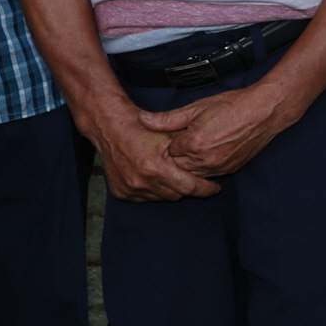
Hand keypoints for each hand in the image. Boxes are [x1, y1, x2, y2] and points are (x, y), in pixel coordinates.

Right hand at [72, 91, 217, 201]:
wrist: (110, 128)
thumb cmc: (141, 128)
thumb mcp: (171, 134)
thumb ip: (190, 150)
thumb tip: (212, 161)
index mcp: (155, 168)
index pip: (189, 187)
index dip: (205, 189)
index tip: (215, 188)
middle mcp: (141, 182)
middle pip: (176, 194)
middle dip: (187, 187)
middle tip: (195, 178)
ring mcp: (129, 189)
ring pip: (162, 197)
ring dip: (170, 189)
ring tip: (173, 175)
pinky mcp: (121, 193)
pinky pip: (146, 198)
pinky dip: (154, 190)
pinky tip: (156, 178)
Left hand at [142, 76, 306, 177]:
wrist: (265, 111)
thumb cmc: (233, 105)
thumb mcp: (197, 107)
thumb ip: (168, 118)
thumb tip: (143, 119)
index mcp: (192, 144)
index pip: (166, 151)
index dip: (167, 142)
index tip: (169, 135)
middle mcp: (203, 160)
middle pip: (177, 166)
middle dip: (175, 156)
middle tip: (180, 141)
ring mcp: (217, 167)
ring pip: (191, 173)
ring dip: (189, 163)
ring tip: (194, 147)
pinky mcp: (229, 170)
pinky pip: (208, 174)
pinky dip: (203, 166)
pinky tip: (207, 153)